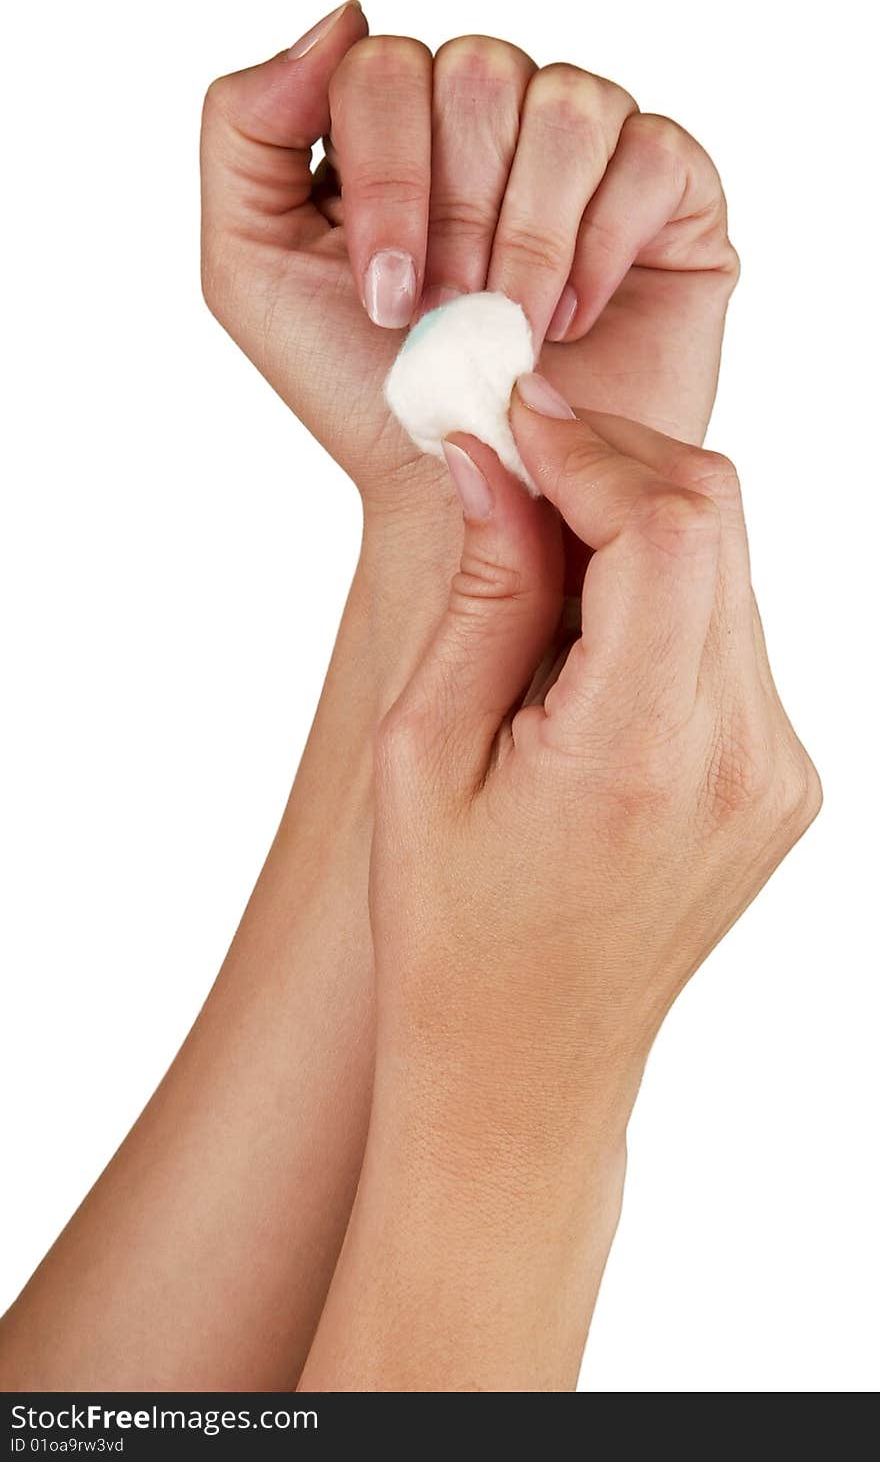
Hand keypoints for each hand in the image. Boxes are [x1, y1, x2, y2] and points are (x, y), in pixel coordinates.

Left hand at [200, 4, 737, 531]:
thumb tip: (342, 19)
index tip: (386, 297)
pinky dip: (603, 245)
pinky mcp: (670, 196)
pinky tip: (571, 319)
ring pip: (569, 105)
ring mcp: (587, 154)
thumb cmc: (366, 397)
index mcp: (399, 127)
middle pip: (479, 72)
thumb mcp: (253, 271)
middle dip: (456, 218)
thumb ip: (244, 132)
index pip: (385, 67)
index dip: (385, 176)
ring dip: (528, 236)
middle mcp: (496, 121)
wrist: (468, 498)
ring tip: (511, 331)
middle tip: (449, 319)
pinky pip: (651, 153)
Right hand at [302, 379, 818, 1391]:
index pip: (668, 527)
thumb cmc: (449, 930)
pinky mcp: (784, 779)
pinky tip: (582, 632)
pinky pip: (731, 635)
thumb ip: (484, 592)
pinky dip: (660, 592)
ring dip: (633, 527)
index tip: (508, 413)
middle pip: (716, 525)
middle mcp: (743, 757)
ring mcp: (780, 771)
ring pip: (729, 570)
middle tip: (509, 456)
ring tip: (532, 556)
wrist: (525, 1066)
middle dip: (609, 466)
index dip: (588, 444)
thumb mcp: (421, 752)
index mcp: (641, 755)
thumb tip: (498, 461)